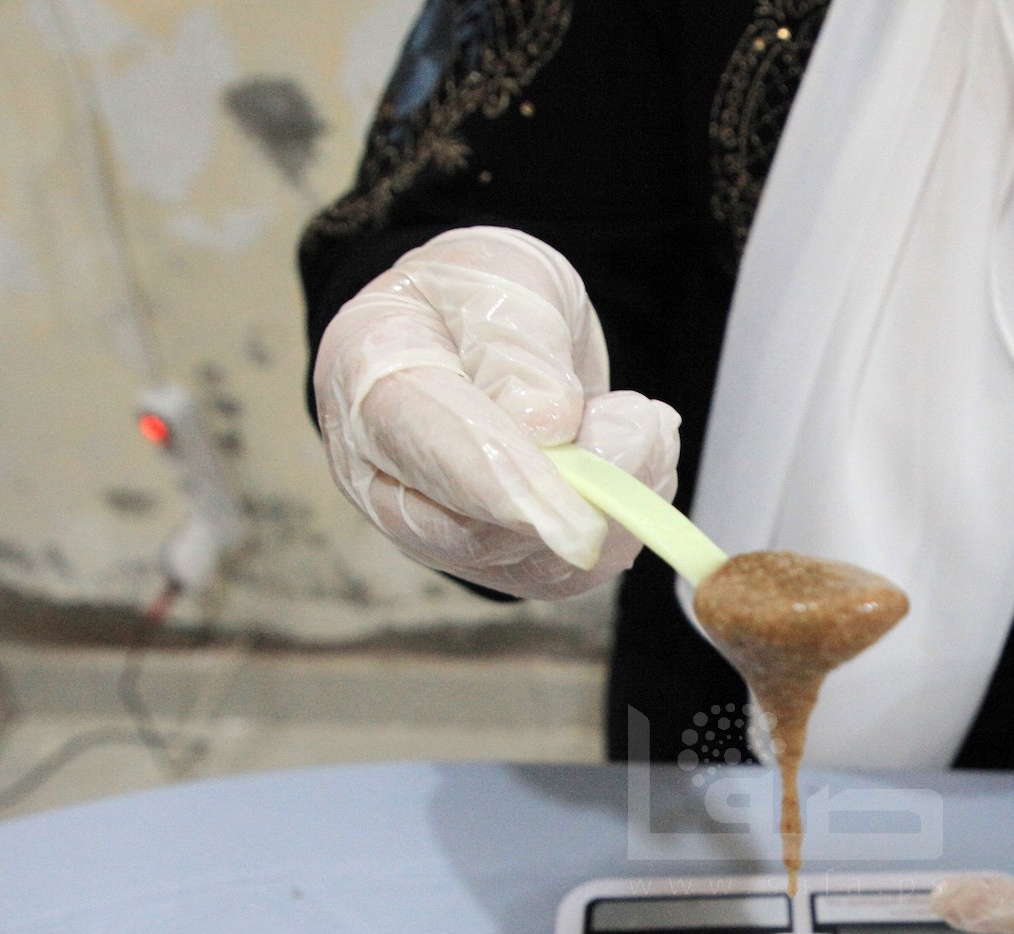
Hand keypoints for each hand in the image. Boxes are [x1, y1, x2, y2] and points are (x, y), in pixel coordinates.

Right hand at [313, 227, 681, 598]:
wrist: (476, 328)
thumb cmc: (475, 295)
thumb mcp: (497, 277)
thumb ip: (515, 345)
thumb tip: (546, 426)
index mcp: (368, 379)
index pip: (432, 447)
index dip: (509, 484)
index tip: (579, 510)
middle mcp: (382, 473)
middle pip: (476, 529)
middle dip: (579, 498)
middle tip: (644, 426)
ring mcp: (430, 528)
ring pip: (527, 563)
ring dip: (612, 509)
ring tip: (645, 428)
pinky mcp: (485, 558)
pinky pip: (557, 575)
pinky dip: (618, 529)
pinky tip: (641, 462)